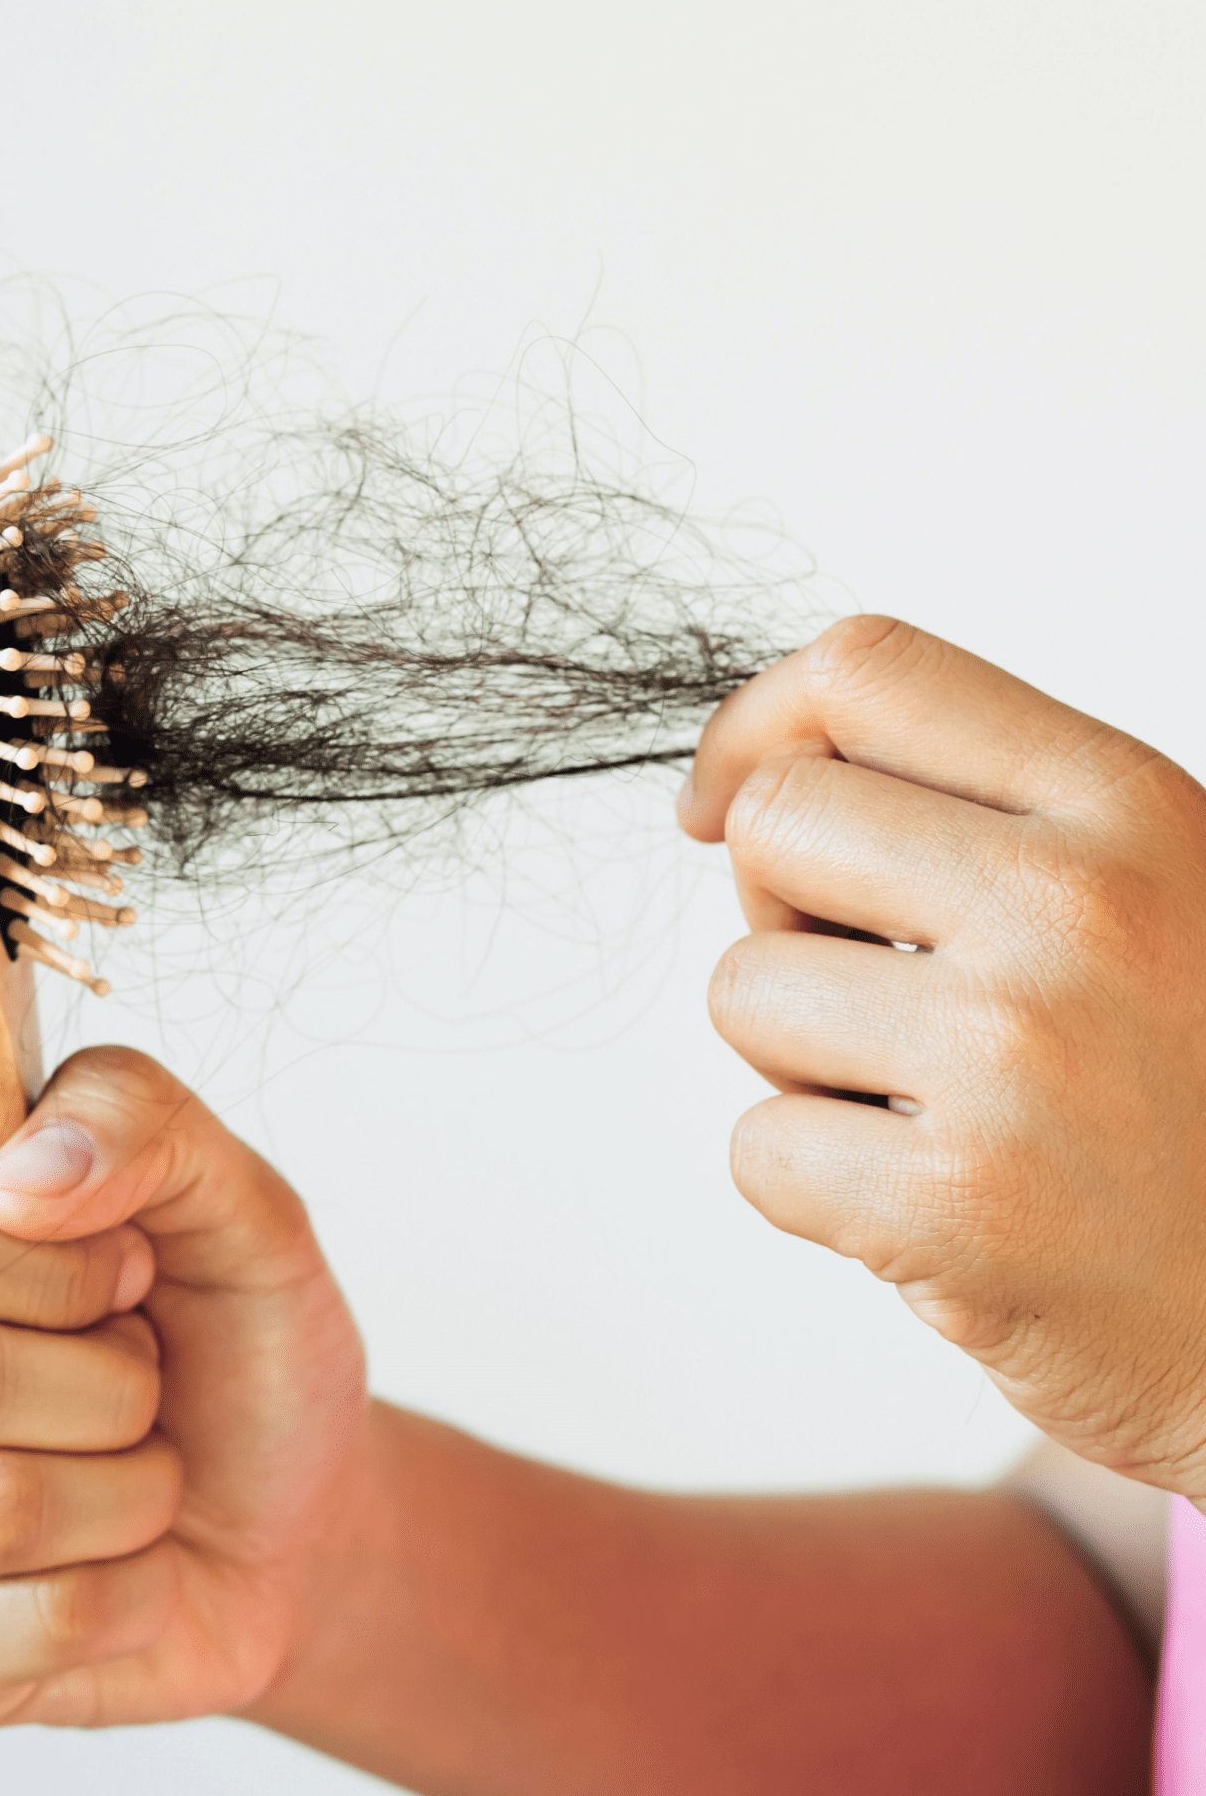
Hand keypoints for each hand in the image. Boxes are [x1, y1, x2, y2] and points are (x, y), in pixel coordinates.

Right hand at [0, 1045, 371, 1725]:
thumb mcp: (241, 1200)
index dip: (52, 1261)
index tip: (127, 1269)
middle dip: (113, 1387)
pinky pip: (31, 1627)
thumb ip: (136, 1120)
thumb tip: (14, 1178)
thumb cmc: (241, 1343)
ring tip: (140, 1467)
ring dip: (132, 1493)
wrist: (295, 1515)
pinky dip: (132, 1592)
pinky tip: (126, 1562)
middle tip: (144, 1376)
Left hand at [682, 615, 1205, 1495]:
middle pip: (773, 822)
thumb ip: (983, 818)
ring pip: (744, 991)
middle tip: (884, 996)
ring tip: (939, 1112)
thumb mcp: (1152, 897)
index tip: (722, 805)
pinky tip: (938, 1209)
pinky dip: (819, 1191)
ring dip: (803, 1062)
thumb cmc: (1189, 1102)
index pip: (867, 671)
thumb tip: (743, 783)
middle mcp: (1078, 908)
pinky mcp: (962, 1204)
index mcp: (1130, 807)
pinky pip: (759, 1150)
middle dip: (783, 912)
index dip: (756, 730)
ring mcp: (1017, 1054)